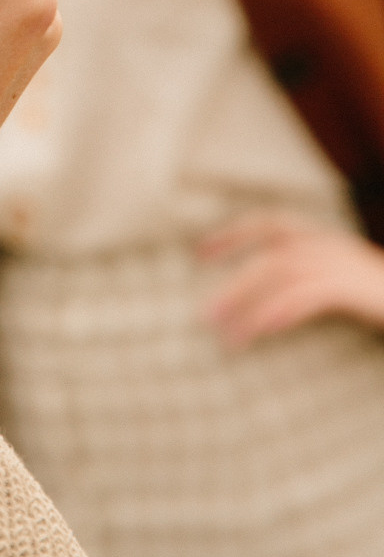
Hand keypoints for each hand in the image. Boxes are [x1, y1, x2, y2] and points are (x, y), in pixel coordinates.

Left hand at [200, 212, 383, 345]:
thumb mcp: (345, 283)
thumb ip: (311, 283)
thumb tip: (267, 301)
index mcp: (327, 240)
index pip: (271, 224)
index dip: (234, 233)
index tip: (200, 252)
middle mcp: (332, 246)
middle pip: (271, 253)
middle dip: (233, 280)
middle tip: (203, 312)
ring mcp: (346, 265)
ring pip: (283, 273)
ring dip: (247, 302)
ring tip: (223, 332)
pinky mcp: (356, 288)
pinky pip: (312, 296)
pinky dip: (282, 310)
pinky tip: (261, 330)